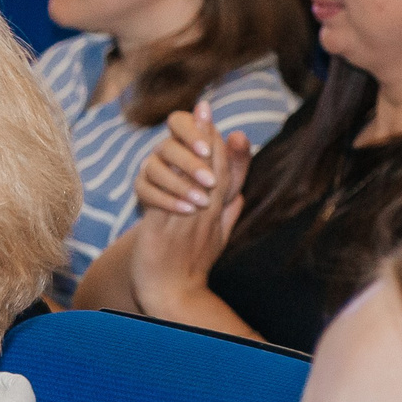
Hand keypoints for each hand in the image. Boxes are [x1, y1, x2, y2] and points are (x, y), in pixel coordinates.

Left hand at [131, 114, 249, 315]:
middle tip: (203, 107)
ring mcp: (188, 220)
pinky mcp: (165, 228)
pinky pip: (169, 195)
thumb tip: (240, 193)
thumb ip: (229, 212)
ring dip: (191, 146)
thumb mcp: (218, 237)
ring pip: (195, 177)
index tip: (213, 117)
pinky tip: (162, 155)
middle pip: (213, 168)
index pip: (226, 172)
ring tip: (186, 121)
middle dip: (208, 135)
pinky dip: (169, 173)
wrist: (174, 294)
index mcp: (219, 212)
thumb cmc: (192, 267)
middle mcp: (207, 213)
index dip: (220, 143)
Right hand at [134, 101, 246, 215]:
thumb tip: (238, 135)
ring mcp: (150, 166)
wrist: (200, 213)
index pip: (179, 120)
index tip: (207, 150)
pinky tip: (188, 209)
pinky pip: (146, 190)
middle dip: (190, 164)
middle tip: (211, 182)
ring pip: (154, 168)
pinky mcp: (142, 187)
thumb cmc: (218, 184)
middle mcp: (165, 148)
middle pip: (167, 146)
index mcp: (186, 136)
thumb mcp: (232, 172)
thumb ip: (238, 154)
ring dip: (179, 185)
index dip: (191, 132)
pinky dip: (167, 201)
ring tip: (202, 201)